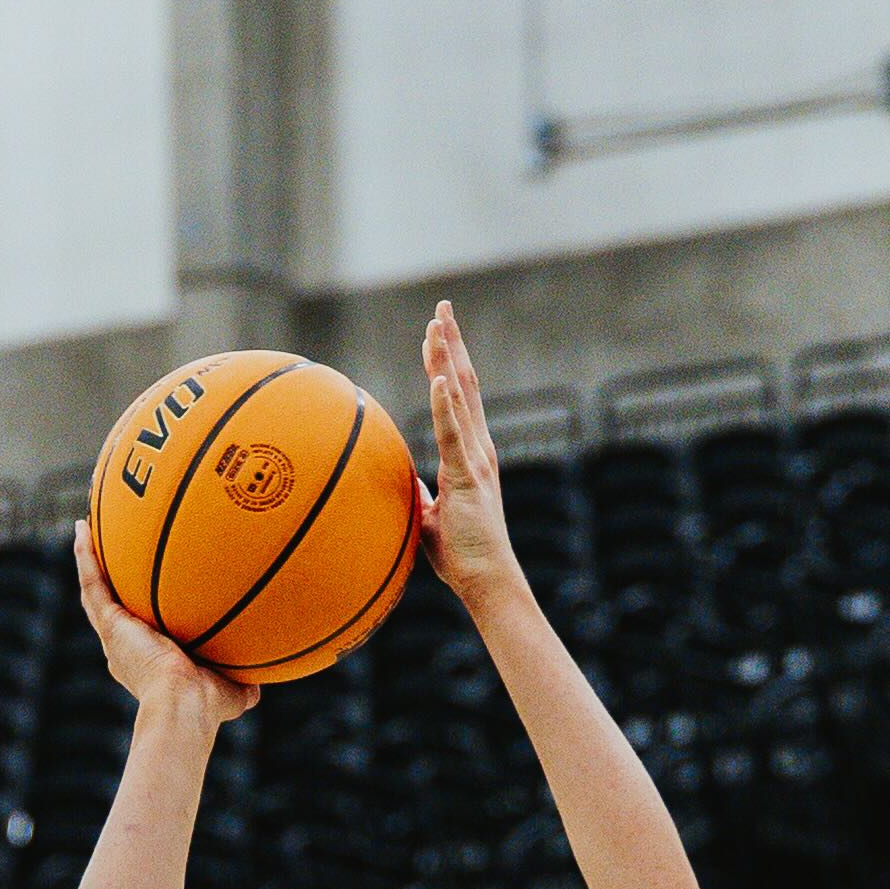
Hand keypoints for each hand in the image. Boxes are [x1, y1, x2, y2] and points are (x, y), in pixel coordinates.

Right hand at [71, 521, 258, 721]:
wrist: (184, 705)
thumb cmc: (207, 706)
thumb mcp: (231, 692)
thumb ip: (243, 684)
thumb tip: (260, 682)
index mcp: (146, 662)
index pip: (138, 632)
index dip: (135, 612)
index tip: (140, 594)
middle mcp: (126, 648)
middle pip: (111, 606)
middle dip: (108, 580)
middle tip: (107, 552)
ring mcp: (115, 635)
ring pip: (94, 590)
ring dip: (89, 559)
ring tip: (86, 529)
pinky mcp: (111, 623)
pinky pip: (93, 582)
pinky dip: (85, 554)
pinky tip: (83, 527)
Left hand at [414, 302, 517, 599]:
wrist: (487, 581)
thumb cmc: (461, 557)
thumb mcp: (430, 517)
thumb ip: (420, 495)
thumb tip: (401, 482)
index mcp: (471, 454)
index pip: (458, 398)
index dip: (447, 363)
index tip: (437, 333)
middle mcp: (478, 447)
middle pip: (464, 383)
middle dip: (451, 343)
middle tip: (442, 308)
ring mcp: (476, 458)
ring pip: (460, 397)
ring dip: (447, 358)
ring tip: (437, 323)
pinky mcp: (468, 475)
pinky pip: (454, 432)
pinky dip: (445, 402)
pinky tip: (438, 375)